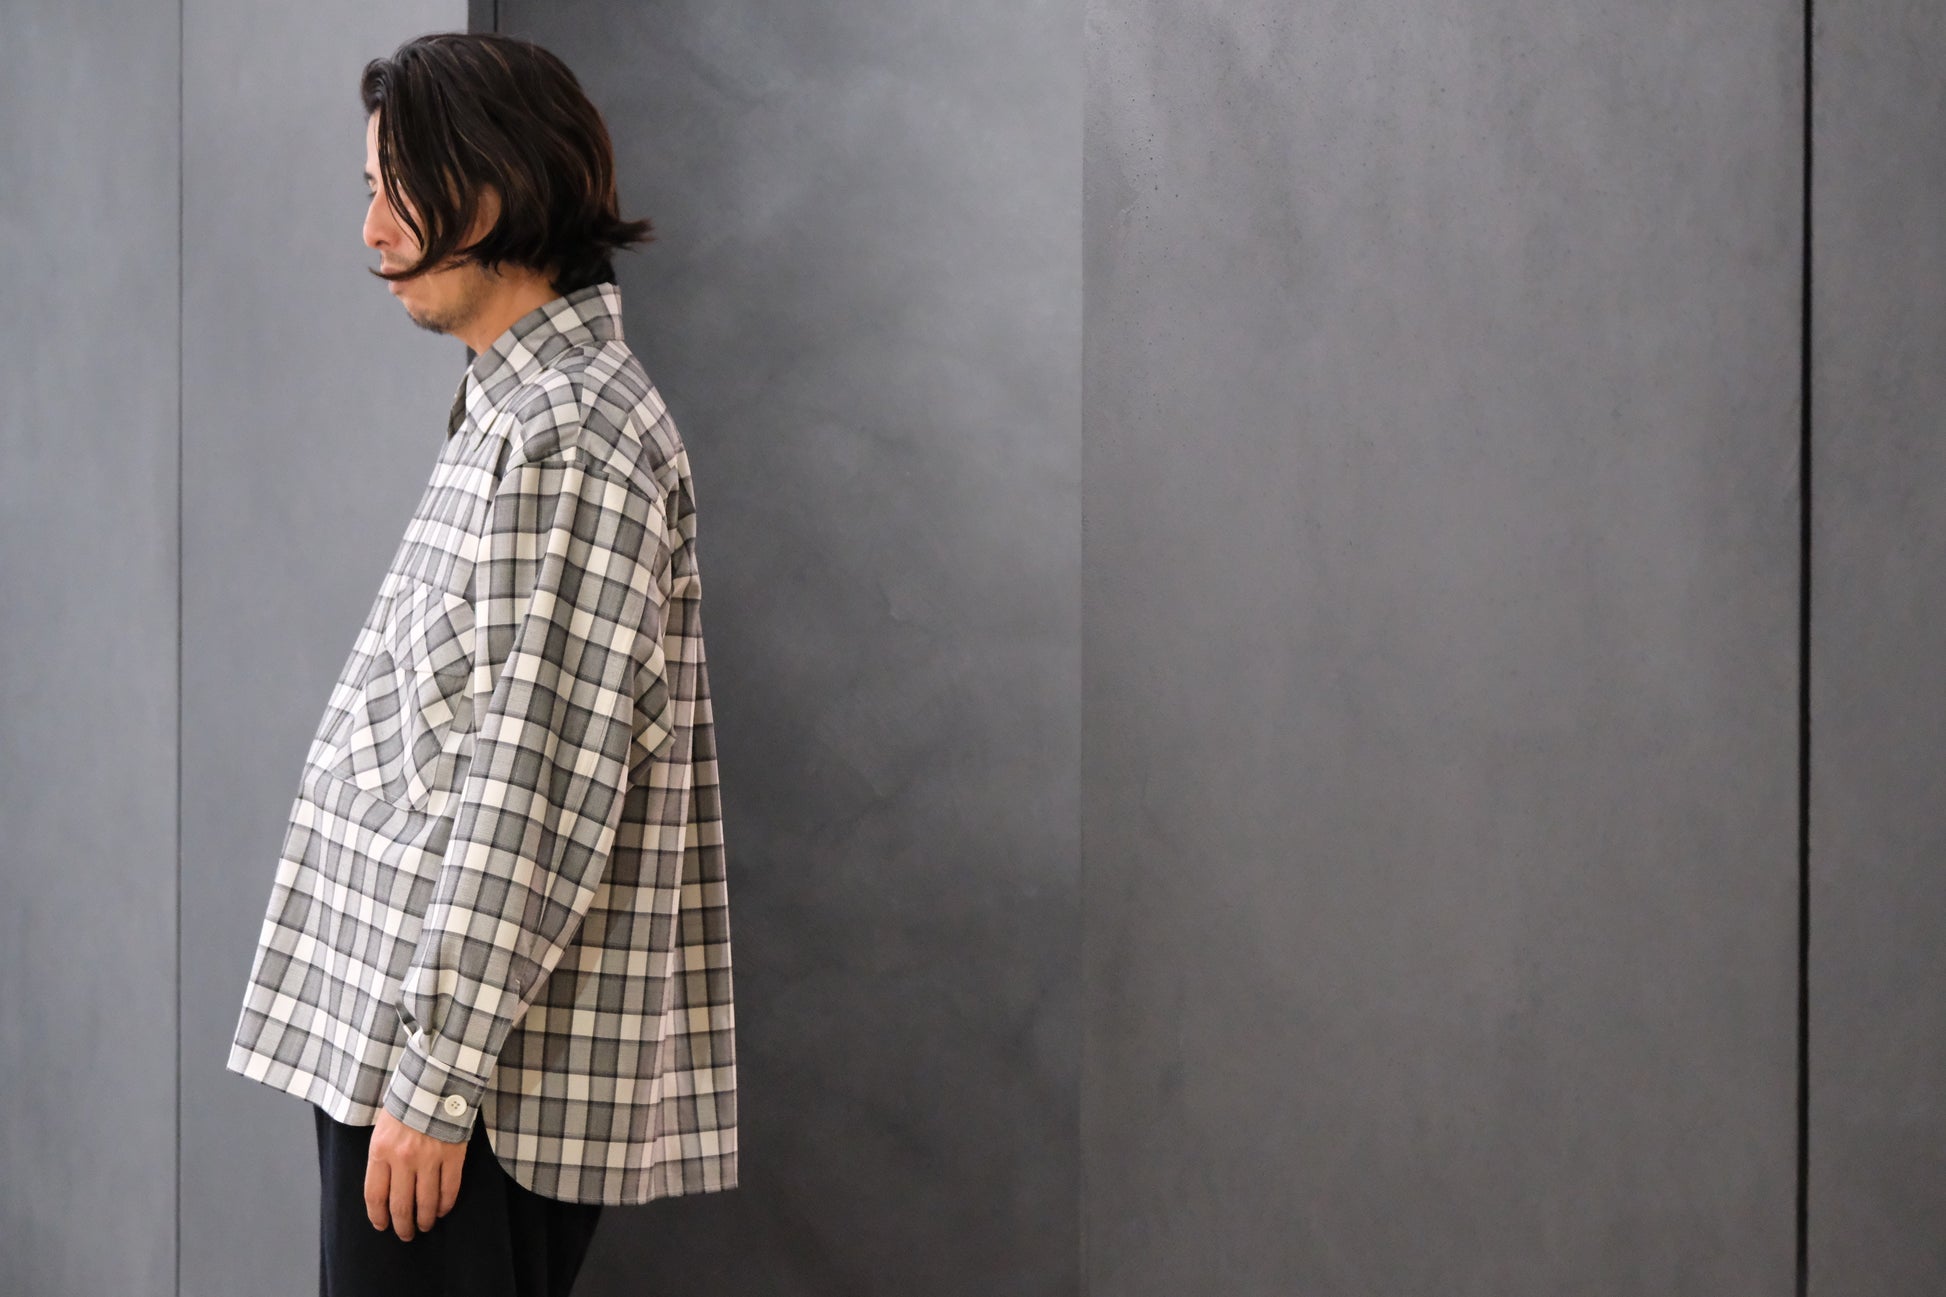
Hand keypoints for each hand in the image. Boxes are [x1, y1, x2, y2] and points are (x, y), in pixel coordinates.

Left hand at [365, 1106, 466, 1240]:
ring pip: (426, 1202)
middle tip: (405, 1234)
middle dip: (402, 1225)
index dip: (378, 1216)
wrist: (436, 1082)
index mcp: (380, 1150)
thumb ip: (382, 1155)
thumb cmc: (406, 1104)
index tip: (382, 1226)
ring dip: (425, 1219)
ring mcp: (429, 1158)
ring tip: (425, 1226)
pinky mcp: (452, 1155)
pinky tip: (442, 1210)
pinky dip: (446, 1204)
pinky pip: (450, 1188)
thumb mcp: (383, 1128)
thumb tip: (384, 1187)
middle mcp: (403, 1158)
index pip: (375, 1195)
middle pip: (400, 1205)